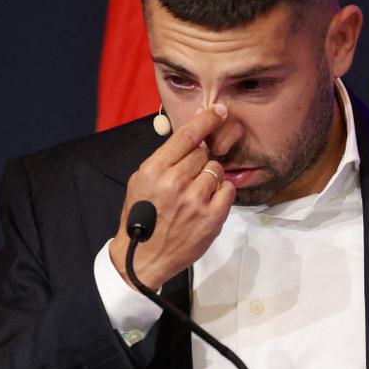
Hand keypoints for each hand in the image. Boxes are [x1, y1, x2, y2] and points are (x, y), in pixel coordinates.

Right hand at [110, 104, 238, 289]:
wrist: (143, 257)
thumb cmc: (142, 216)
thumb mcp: (141, 181)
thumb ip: (165, 158)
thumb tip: (192, 134)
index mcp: (155, 170)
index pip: (187, 135)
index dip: (206, 120)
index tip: (219, 111)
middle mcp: (175, 183)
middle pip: (204, 153)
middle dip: (200, 159)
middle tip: (190, 175)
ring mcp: (195, 201)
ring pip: (216, 170)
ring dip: (210, 177)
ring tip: (195, 192)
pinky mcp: (211, 218)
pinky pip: (227, 190)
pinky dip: (220, 193)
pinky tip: (206, 202)